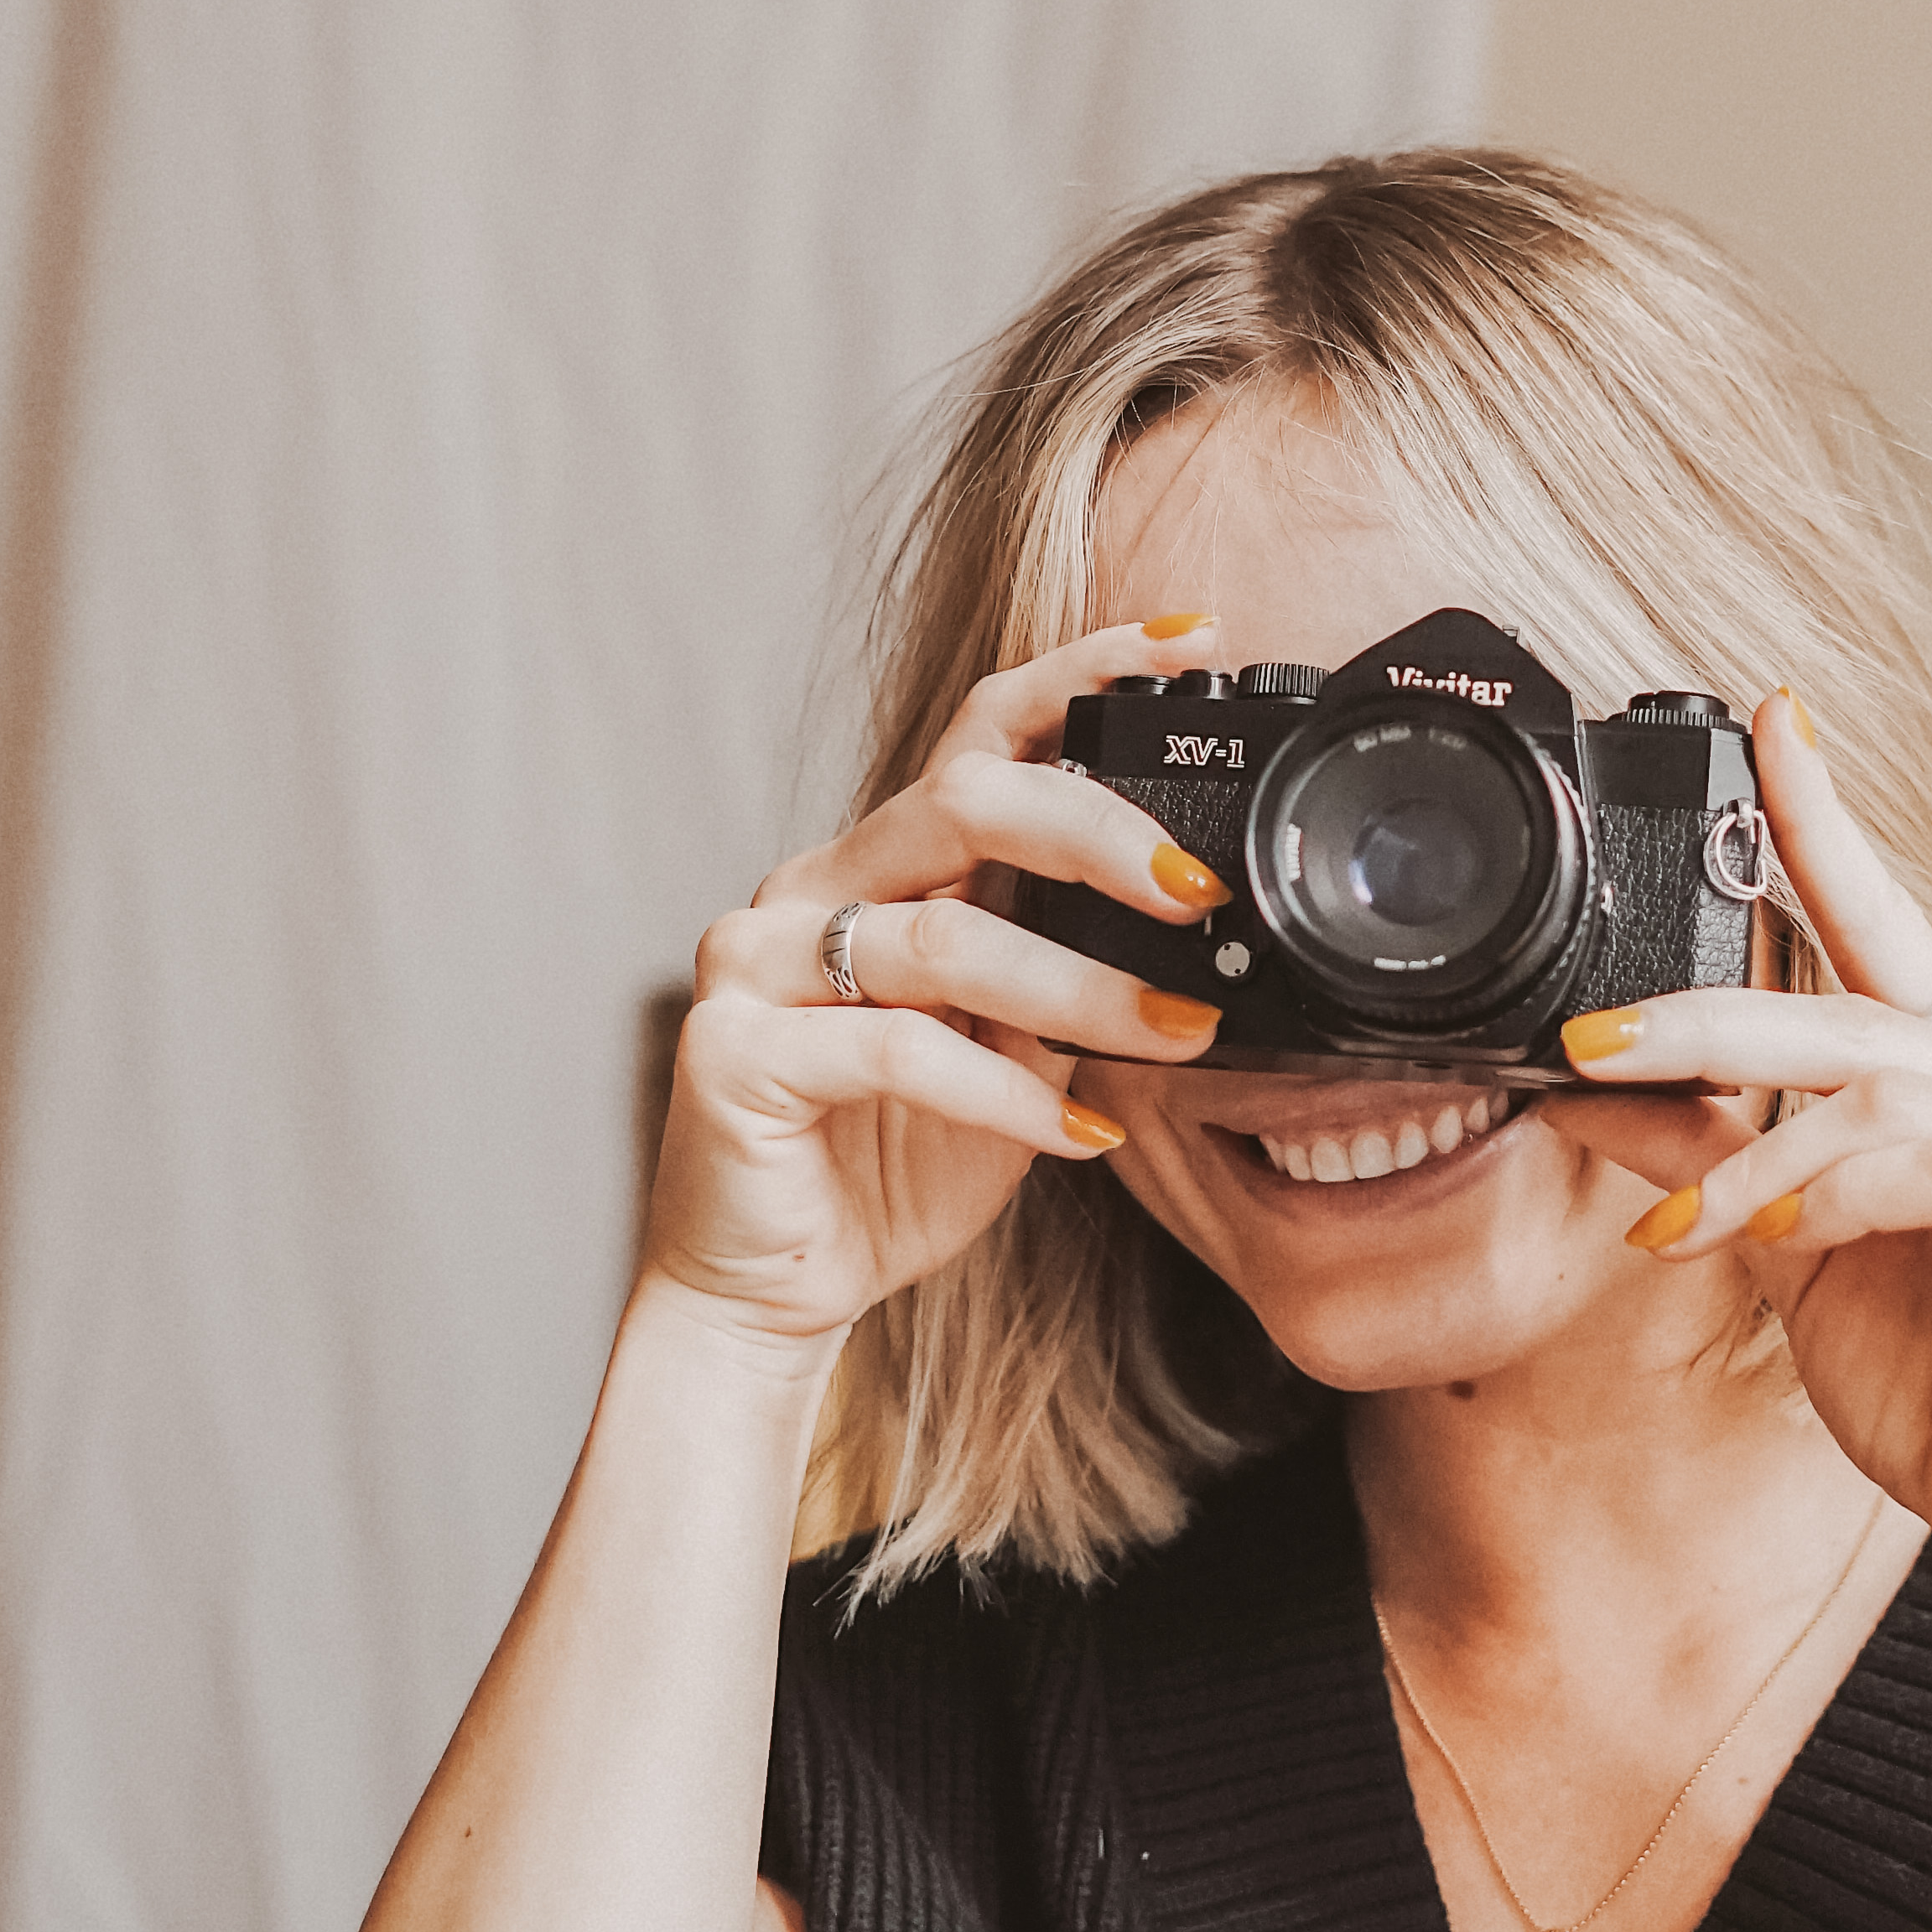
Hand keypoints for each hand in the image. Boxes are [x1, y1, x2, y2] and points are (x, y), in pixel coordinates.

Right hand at [640, 615, 1237, 1356]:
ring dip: (1081, 989)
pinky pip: (892, 1049)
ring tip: (1178, 1034)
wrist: (773, 1287)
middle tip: (1201, 891)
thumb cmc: (890, 1163)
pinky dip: (1003, 1093)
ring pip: (940, 938)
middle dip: (1099, 834)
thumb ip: (1068, 972)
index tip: (1195, 644)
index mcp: (883, 867)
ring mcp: (755, 961)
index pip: (983, 733)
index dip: (1084, 675)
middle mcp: (812, 889)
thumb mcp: (1014, 1052)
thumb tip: (1197, 925)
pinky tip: (1078, 1137)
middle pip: (961, 802)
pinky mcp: (730, 1052)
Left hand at [1542, 690, 1931, 1584]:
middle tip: (1594, 1040)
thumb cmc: (1930, 1378)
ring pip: (1896, 1089)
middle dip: (1711, 1016)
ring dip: (1765, 1154)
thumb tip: (1593, 1086)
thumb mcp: (1786, 1247)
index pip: (1890, 924)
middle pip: (1861, 1008)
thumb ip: (1713, 1154)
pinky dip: (1854, 1191)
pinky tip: (1787, 1232)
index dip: (1832, 821)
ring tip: (1683, 1226)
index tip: (1772, 720)